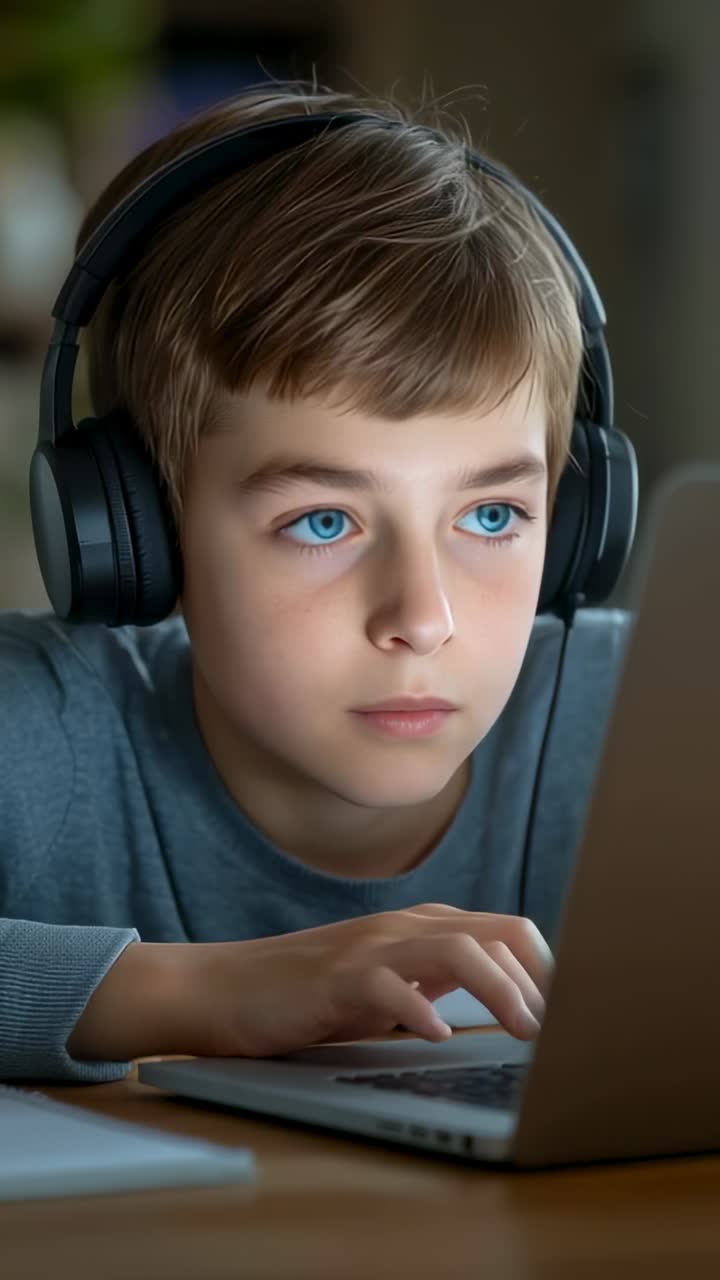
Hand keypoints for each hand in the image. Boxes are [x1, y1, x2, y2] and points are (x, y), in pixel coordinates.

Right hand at [67, 904, 552, 1062]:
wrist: (224, 988)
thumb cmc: (309, 995)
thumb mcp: (389, 988)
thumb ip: (438, 985)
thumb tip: (506, 1008)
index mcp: (422, 928)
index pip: (508, 932)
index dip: (549, 971)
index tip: (575, 1016)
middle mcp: (403, 928)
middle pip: (497, 933)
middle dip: (541, 980)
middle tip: (562, 1032)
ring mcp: (368, 948)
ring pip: (456, 950)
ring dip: (501, 990)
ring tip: (525, 1033)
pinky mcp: (333, 978)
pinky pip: (386, 985)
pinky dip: (418, 1010)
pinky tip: (436, 1036)